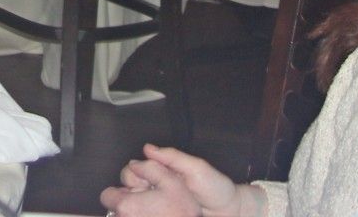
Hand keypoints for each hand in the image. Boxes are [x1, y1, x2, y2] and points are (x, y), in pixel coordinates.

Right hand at [99, 144, 248, 216]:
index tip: (144, 180)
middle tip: (151, 195)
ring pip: (132, 203)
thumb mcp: (196, 169)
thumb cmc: (215, 188)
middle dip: (132, 190)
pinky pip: (142, 214)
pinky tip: (144, 213)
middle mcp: (155, 189)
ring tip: (152, 207)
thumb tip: (146, 148)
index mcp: (161, 172)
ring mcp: (157, 206)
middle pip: (127, 186)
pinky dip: (139, 213)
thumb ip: (173, 157)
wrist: (231, 213)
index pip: (133, 169)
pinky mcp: (159, 215)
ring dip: (134, 204)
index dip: (133, 174)